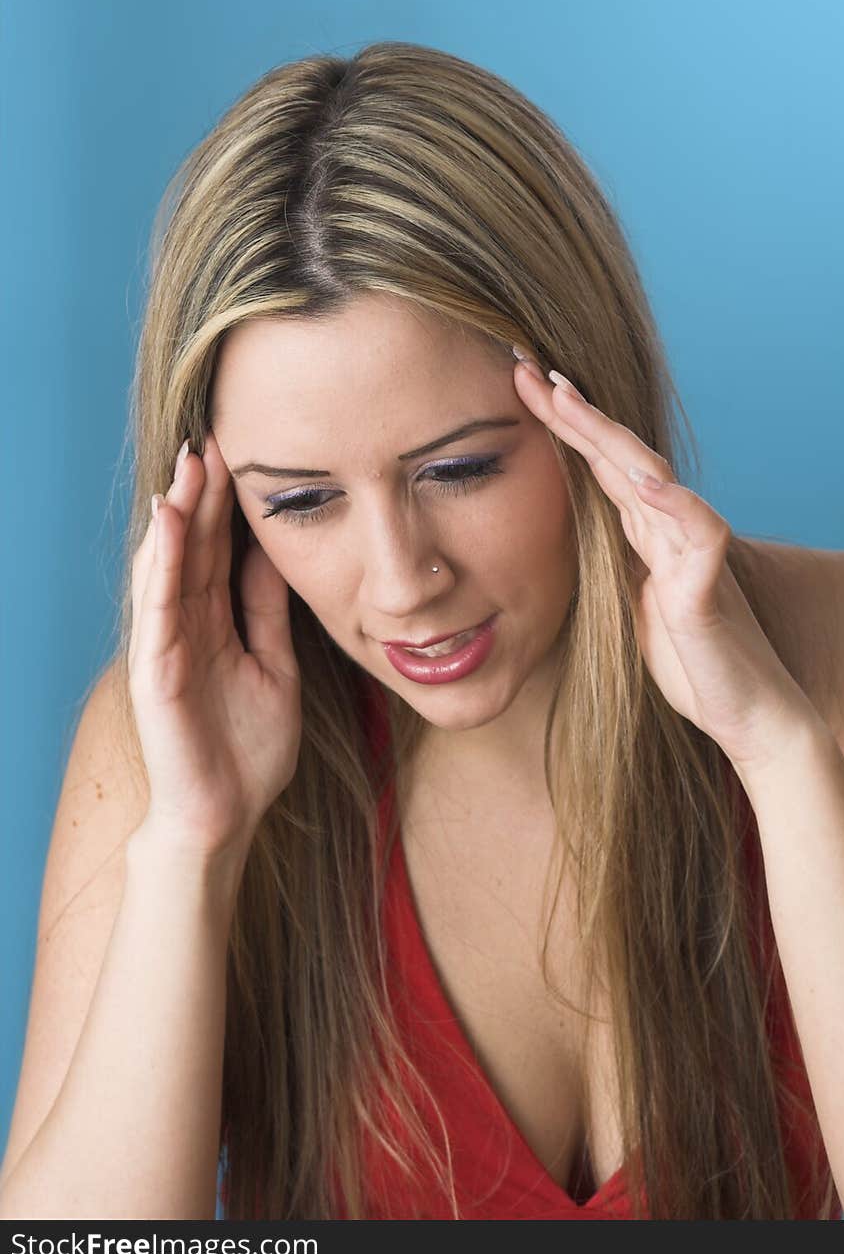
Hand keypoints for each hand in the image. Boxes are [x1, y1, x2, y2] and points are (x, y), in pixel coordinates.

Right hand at [127, 430, 301, 863]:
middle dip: (201, 494)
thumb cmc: (248, 751)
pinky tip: (169, 521)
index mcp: (215, 625)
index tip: (241, 454)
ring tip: (189, 463)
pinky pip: (159, 605)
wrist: (226, 816)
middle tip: (213, 437)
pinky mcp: (155, 669)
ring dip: (177, 514)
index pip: (216, 552)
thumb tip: (278, 557)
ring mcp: (166, 646)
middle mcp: (185, 627)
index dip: (226, 506)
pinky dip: (161, 561)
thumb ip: (268, 613)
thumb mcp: (275, 666)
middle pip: (191, 548)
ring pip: (169, 565)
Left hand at [512, 350, 816, 771]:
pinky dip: (673, 503)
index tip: (520, 389)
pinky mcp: (708, 588)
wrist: (745, 714)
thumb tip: (573, 542)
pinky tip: (643, 480)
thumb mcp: (632, 606)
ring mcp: (691, 553)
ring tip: (567, 398)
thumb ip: (614, 566)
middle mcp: (669, 530)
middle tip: (527, 369)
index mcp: (646, 535)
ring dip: (608, 436)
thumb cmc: (693, 661)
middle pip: (618, 456)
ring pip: (651, 478)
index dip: (562, 427)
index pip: (598, 467)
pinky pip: (698, 534)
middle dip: (572, 412)